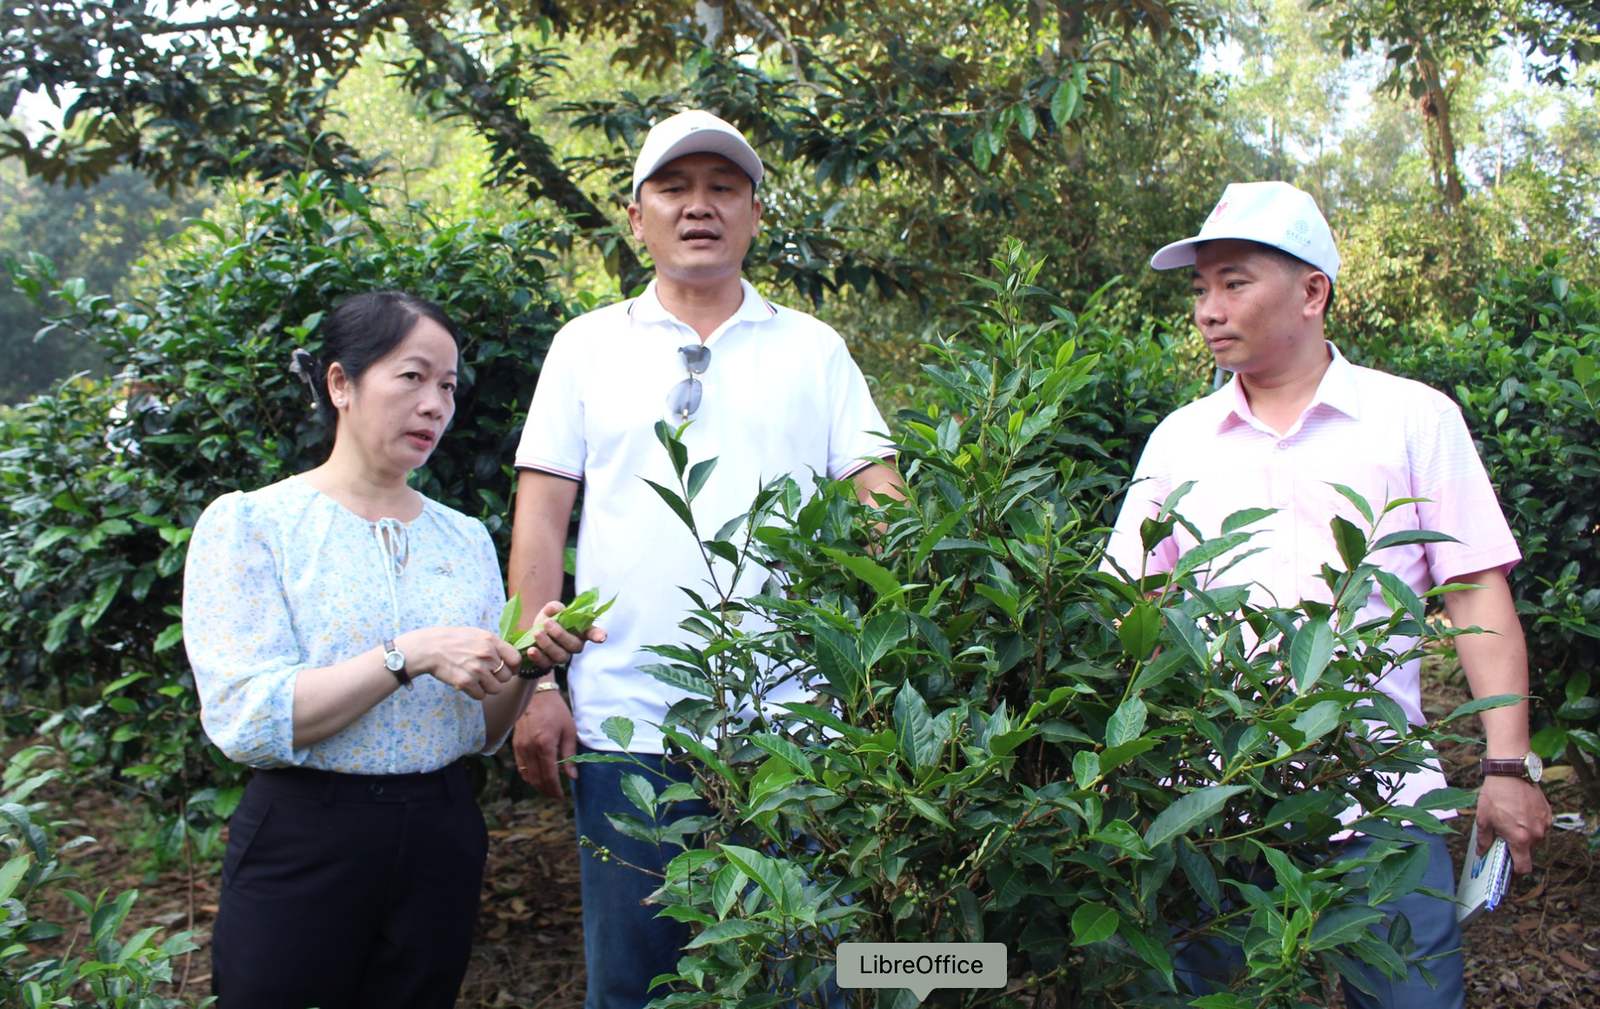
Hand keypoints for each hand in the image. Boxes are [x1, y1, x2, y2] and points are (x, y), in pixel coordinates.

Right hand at [397, 627, 519, 699]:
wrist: (430, 648)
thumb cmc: (454, 640)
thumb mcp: (477, 634)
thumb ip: (495, 645)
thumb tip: (510, 657)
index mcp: (492, 641)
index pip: (516, 660)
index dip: (514, 667)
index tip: (508, 669)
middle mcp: (487, 655)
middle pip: (507, 677)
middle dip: (498, 678)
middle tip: (486, 674)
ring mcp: (477, 670)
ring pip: (496, 689)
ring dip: (488, 687)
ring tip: (476, 679)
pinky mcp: (466, 683)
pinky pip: (481, 696)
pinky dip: (475, 692)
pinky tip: (468, 683)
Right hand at [513, 688, 576, 797]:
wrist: (537, 696)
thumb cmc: (556, 712)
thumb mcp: (569, 731)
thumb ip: (570, 755)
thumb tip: (572, 776)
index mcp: (545, 745)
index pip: (549, 776)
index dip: (555, 790)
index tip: (561, 797)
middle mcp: (530, 749)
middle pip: (537, 779)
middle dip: (547, 791)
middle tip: (555, 796)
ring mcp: (520, 747)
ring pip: (527, 776)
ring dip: (537, 786)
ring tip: (548, 789)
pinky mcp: (515, 745)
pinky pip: (521, 767)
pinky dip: (528, 776)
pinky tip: (537, 778)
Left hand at [518, 599, 606, 670]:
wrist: (532, 636)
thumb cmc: (548, 621)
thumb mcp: (551, 611)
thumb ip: (554, 607)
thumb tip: (552, 609)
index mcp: (579, 631)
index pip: (592, 633)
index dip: (598, 635)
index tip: (602, 637)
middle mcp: (574, 646)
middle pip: (573, 645)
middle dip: (560, 634)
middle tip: (547, 623)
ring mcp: (562, 657)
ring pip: (560, 656)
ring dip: (548, 645)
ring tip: (536, 634)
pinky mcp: (548, 664)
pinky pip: (545, 664)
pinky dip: (538, 657)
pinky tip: (531, 650)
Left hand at [1475, 773, 1551, 873]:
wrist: (1511, 773)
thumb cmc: (1495, 795)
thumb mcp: (1483, 819)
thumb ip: (1484, 840)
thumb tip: (1482, 853)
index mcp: (1520, 839)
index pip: (1524, 867)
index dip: (1516, 871)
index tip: (1509, 867)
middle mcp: (1536, 834)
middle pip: (1529, 853)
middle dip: (1518, 850)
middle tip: (1505, 839)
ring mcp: (1544, 824)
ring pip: (1536, 839)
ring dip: (1525, 836)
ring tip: (1511, 822)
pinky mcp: (1548, 814)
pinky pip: (1540, 826)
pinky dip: (1531, 825)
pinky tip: (1520, 813)